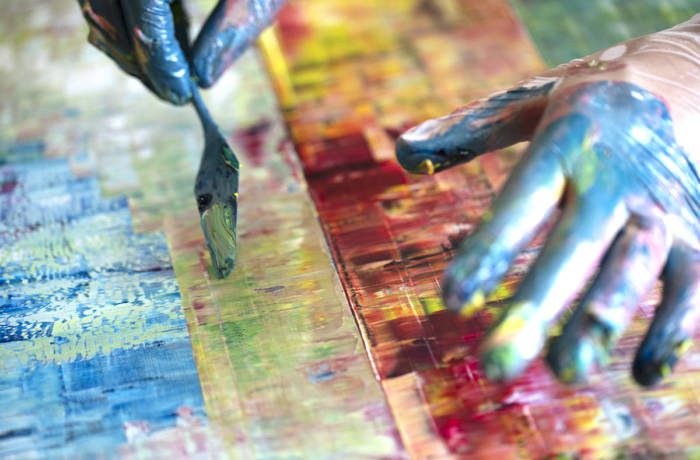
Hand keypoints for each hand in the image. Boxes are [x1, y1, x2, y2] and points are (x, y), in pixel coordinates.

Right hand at [78, 0, 283, 103]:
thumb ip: (237, 26)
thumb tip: (204, 78)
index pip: (143, 7)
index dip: (158, 57)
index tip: (179, 96)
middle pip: (109, 6)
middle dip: (137, 57)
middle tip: (170, 93)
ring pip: (99, 0)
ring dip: (127, 42)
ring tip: (168, 74)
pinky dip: (126, 18)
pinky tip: (162, 43)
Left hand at [396, 17, 699, 386]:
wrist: (684, 78)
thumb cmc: (584, 108)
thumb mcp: (526, 103)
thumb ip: (467, 131)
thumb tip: (401, 152)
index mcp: (566, 142)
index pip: (521, 201)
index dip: (488, 251)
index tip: (453, 302)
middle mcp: (615, 176)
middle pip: (575, 244)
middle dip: (536, 305)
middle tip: (497, 365)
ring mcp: (663, 204)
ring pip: (635, 266)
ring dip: (602, 319)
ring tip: (566, 372)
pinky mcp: (698, 230)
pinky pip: (692, 283)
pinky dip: (674, 328)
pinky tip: (644, 375)